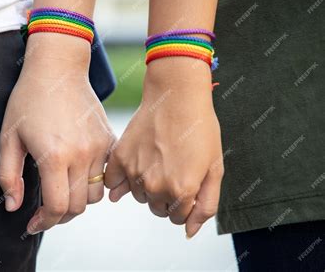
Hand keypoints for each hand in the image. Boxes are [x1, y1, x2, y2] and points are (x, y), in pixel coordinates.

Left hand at [0, 34, 114, 234]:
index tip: (33, 225)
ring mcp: (99, 147)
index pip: (56, 207)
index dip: (44, 223)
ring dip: (78, 200)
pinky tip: (79, 175)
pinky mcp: (109, 139)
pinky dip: (96, 183)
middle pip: (78, 206)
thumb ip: (9, 177)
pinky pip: (108, 174)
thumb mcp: (9, 137)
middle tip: (44, 211)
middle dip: (59, 216)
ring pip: (96, 194)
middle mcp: (81, 155)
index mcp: (54, 157)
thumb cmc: (28, 101)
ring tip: (62, 191)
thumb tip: (14, 207)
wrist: (58, 69)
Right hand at [105, 58, 223, 237]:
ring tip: (158, 160)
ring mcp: (135, 173)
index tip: (186, 183)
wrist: (176, 96)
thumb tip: (189, 232)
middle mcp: (156, 186)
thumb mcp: (214, 168)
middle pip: (157, 209)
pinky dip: (120, 180)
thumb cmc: (200, 128)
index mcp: (182, 191)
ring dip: (147, 185)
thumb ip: (205, 206)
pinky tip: (134, 165)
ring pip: (139, 196)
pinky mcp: (119, 158)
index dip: (185, 203)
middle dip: (167, 196)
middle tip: (173, 169)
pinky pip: (113, 183)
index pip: (178, 217)